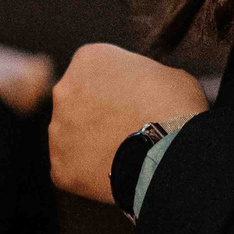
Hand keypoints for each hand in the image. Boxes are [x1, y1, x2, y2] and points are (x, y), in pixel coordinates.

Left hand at [48, 44, 209, 204]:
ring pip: (70, 136)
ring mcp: (57, 129)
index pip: (95, 70)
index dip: (116, 88)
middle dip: (97, 114)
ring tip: (122, 155)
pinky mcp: (59, 165)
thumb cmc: (176, 108)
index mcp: (89, 59)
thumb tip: (144, 88)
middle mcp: (64, 90)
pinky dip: (87, 173)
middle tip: (125, 129)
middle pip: (77, 102)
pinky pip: (70, 168)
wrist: (169, 153)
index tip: (133, 102)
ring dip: (90, 143)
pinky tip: (113, 174)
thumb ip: (144, 75)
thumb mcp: (167, 73)